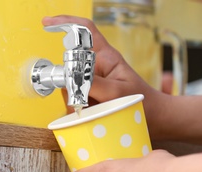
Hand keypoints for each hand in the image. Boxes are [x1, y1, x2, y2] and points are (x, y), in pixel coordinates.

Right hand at [42, 16, 164, 134]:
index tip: (47, 24)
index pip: (85, 31)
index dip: (66, 22)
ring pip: (70, 87)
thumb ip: (93, 85)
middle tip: (84, 100)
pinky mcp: (91, 97)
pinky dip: (81, 112)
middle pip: (69, 68)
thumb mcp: (117, 93)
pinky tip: (95, 115)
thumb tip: (68, 78)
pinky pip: (75, 102)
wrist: (154, 119)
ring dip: (77, 103)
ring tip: (97, 110)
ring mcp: (93, 83)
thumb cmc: (142, 101)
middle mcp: (96, 68)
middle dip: (71, 85)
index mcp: (105, 57)